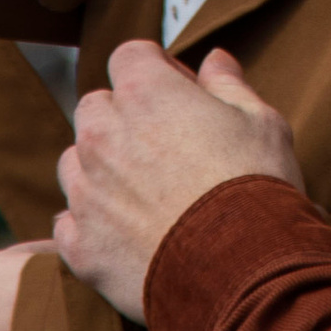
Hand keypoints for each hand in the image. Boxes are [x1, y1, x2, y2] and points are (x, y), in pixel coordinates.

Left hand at [54, 42, 305, 324]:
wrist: (242, 273)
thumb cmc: (256, 189)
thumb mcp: (261, 122)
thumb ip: (228, 85)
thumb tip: (215, 59)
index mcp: (145, 94)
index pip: (129, 56)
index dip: (158, 70)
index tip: (182, 94)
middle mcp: (103, 136)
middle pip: (96, 107)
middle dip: (124, 118)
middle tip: (166, 147)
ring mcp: (86, 193)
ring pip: (76, 163)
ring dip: (102, 169)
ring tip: (147, 195)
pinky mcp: (80, 245)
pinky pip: (69, 223)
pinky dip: (92, 225)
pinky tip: (129, 235)